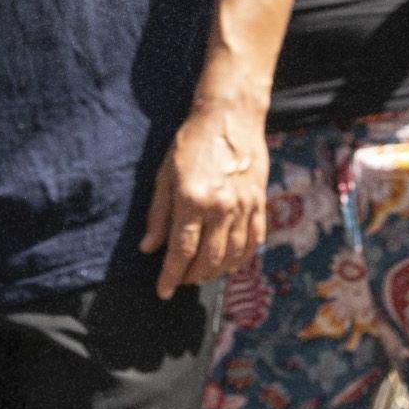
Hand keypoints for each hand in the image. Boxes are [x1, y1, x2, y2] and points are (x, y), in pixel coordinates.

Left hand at [140, 100, 268, 298]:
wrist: (230, 116)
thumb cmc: (191, 143)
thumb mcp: (165, 175)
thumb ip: (158, 214)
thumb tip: (149, 248)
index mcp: (192, 200)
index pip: (181, 252)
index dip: (170, 277)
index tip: (163, 292)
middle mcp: (221, 207)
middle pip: (208, 260)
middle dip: (192, 277)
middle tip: (181, 280)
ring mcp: (244, 206)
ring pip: (232, 255)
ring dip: (216, 272)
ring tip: (202, 273)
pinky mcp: (259, 202)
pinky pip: (254, 240)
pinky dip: (242, 257)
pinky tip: (230, 262)